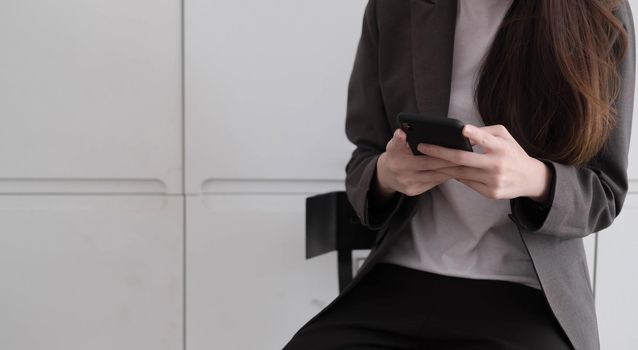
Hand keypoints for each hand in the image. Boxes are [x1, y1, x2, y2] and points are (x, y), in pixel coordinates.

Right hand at [374, 128, 457, 198]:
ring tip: (465, 161)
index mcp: (395, 157)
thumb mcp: (393, 144)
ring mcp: (407, 183)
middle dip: (449, 159)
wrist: (386, 175)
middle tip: (465, 152)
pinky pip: (433, 183)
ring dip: (450, 169)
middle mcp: (400, 172)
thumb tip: (401, 132)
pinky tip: (456, 171)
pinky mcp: (413, 191)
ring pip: (434, 175)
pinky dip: (445, 176)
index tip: (449, 146)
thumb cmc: (396, 154)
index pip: (416, 152)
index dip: (434, 150)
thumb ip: (398, 138)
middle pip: (430, 164)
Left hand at [417, 124, 551, 202]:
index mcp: (502, 149)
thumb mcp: (505, 137)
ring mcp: (493, 181)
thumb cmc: (513, 153)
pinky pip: (466, 183)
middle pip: (463, 159)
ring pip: (460, 173)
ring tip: (426, 158)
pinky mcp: (490, 193)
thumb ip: (486, 132)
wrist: (530, 179)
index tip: (462, 129)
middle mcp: (497, 165)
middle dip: (439, 152)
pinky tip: (444, 169)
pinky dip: (455, 175)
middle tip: (422, 146)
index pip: (487, 140)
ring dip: (442, 165)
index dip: (475, 135)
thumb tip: (462, 132)